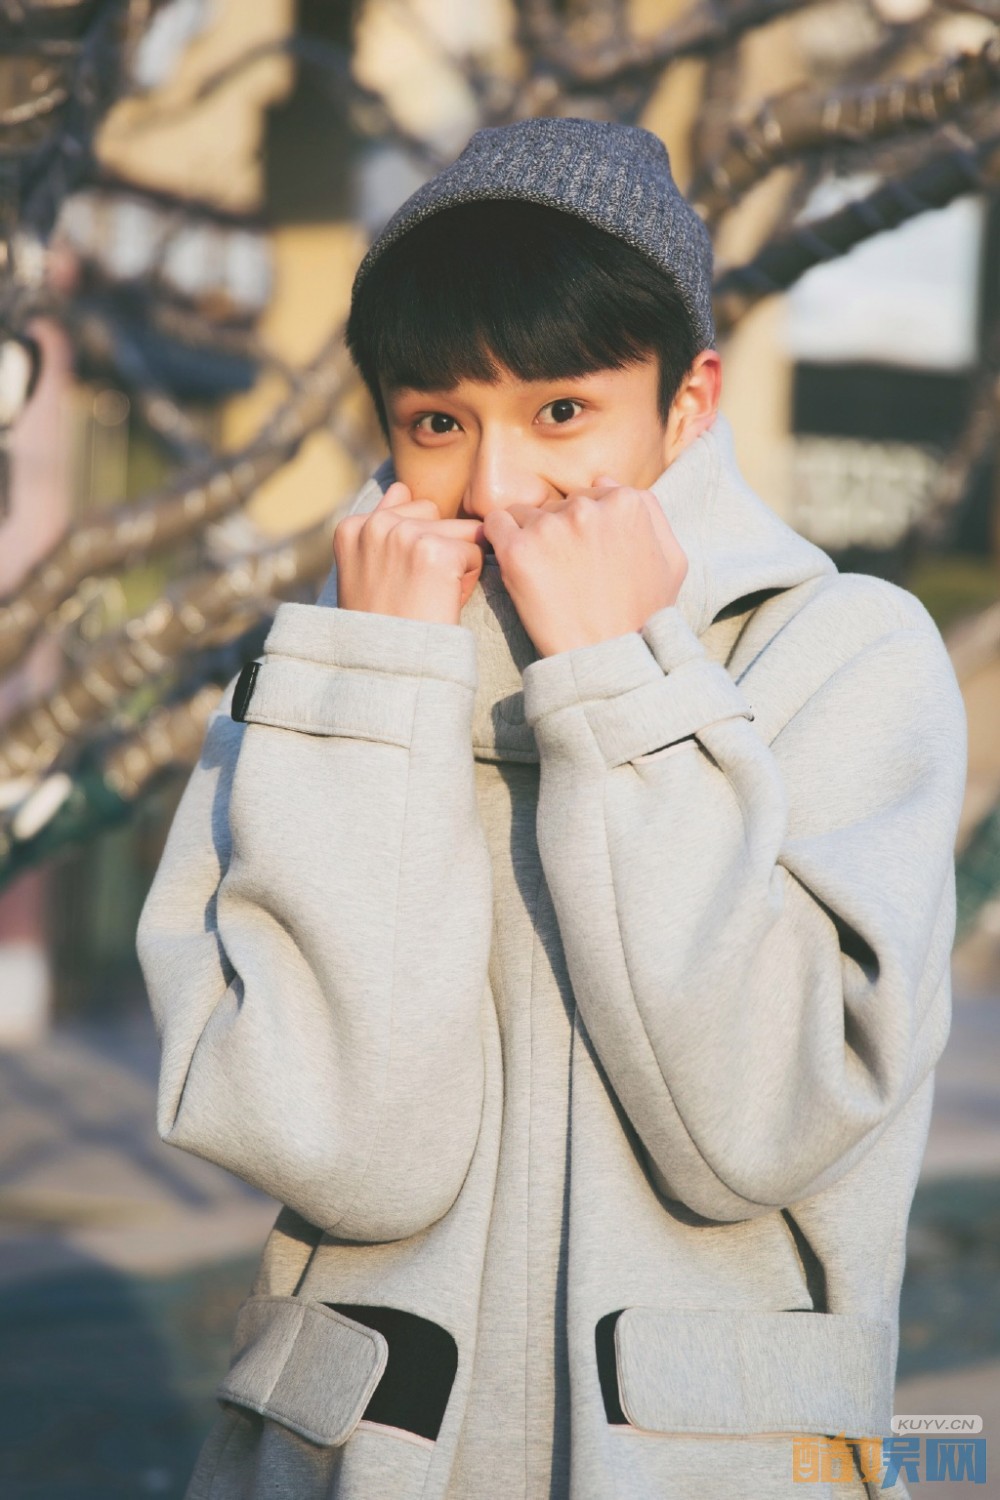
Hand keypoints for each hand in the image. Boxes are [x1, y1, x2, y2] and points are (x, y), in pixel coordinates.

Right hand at [333, 482, 485, 625]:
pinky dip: (469, 579)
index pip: (406, 504)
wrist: (388, 666)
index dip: (416, 542)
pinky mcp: (434, 550)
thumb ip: (383, 526)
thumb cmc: (383, 624)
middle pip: (436, 513)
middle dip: (439, 544)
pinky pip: (475, 551)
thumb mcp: (367, 570)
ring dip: (457, 562)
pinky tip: (443, 601)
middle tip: (419, 589)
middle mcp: (375, 524)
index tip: (403, 576)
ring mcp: (403, 535)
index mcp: (352, 526)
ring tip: (430, 595)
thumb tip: (402, 486)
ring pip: (459, 531)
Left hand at [481, 476, 687, 656]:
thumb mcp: (672, 561)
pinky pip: (495, 524)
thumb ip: (650, 511)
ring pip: (527, 514)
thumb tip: (605, 479)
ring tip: (543, 575)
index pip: (592, 494)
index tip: (584, 554)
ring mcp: (550, 527)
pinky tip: (512, 561)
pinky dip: (498, 538)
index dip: (586, 526)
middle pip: (559, 504)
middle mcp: (587, 507)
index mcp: (626, 502)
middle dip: (559, 531)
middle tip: (565, 571)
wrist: (608, 659)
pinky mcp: (517, 550)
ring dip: (530, 537)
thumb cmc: (643, 615)